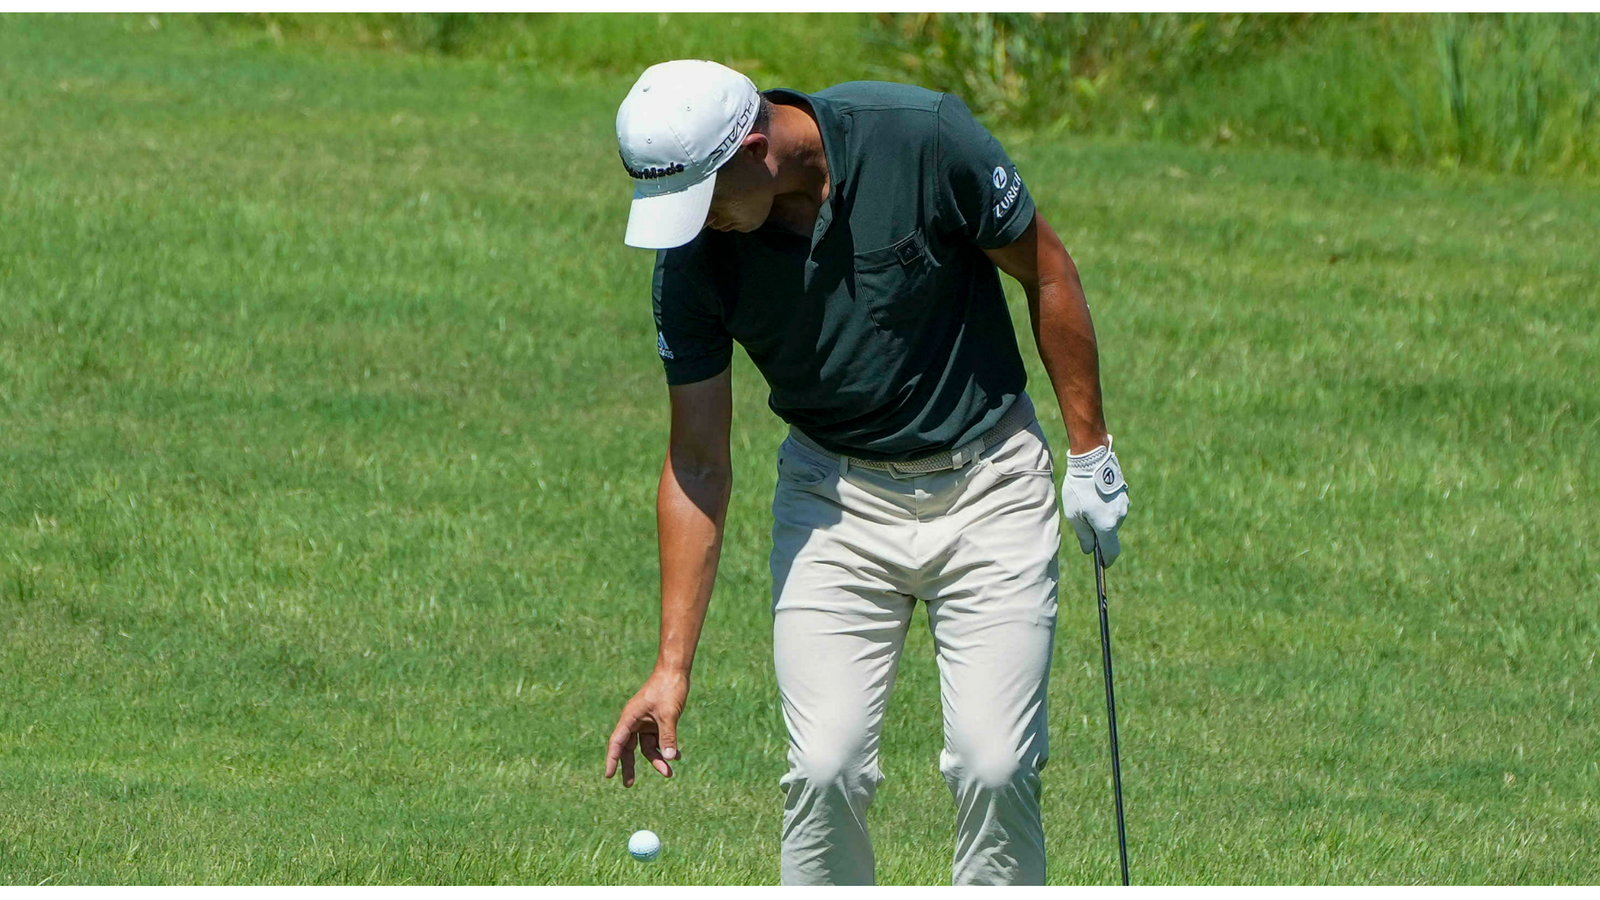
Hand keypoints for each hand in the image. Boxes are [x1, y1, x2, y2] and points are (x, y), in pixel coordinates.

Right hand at [604, 667, 688, 786]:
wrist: (675, 672)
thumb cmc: (668, 689)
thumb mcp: (669, 715)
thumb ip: (668, 737)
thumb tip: (670, 759)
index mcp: (630, 718)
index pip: (617, 742)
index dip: (612, 759)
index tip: (609, 775)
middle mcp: (634, 721)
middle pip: (628, 748)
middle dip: (629, 766)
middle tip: (628, 784)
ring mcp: (645, 722)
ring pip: (647, 747)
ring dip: (657, 759)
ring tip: (669, 773)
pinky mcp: (656, 721)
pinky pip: (658, 740)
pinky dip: (665, 748)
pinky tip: (677, 757)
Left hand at [1061, 435, 1129, 565]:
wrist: (1092, 460)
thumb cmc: (1080, 488)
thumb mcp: (1075, 514)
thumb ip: (1083, 535)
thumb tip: (1089, 550)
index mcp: (1107, 526)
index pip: (1111, 552)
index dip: (1106, 560)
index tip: (1102, 564)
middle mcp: (1120, 517)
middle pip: (1110, 535)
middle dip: (1099, 534)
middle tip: (1083, 521)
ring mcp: (1125, 505)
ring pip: (1113, 520)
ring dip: (1101, 518)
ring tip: (1086, 503)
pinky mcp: (1124, 494)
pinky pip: (1115, 507)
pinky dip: (1105, 507)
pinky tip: (1093, 494)